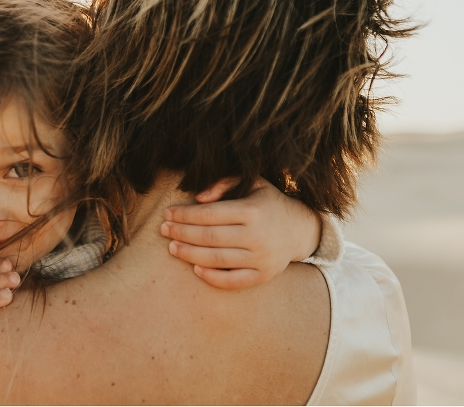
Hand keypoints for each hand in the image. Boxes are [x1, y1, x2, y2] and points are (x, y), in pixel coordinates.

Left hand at [160, 177, 320, 289]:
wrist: (300, 229)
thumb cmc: (266, 202)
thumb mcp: (251, 183)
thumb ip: (224, 183)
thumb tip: (199, 198)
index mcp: (252, 210)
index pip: (208, 214)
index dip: (184, 215)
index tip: (168, 213)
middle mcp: (257, 236)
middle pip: (209, 237)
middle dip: (181, 233)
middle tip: (163, 230)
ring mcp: (261, 258)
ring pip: (216, 260)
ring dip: (189, 254)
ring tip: (172, 247)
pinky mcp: (263, 276)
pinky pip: (233, 281)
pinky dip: (212, 277)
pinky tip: (195, 268)